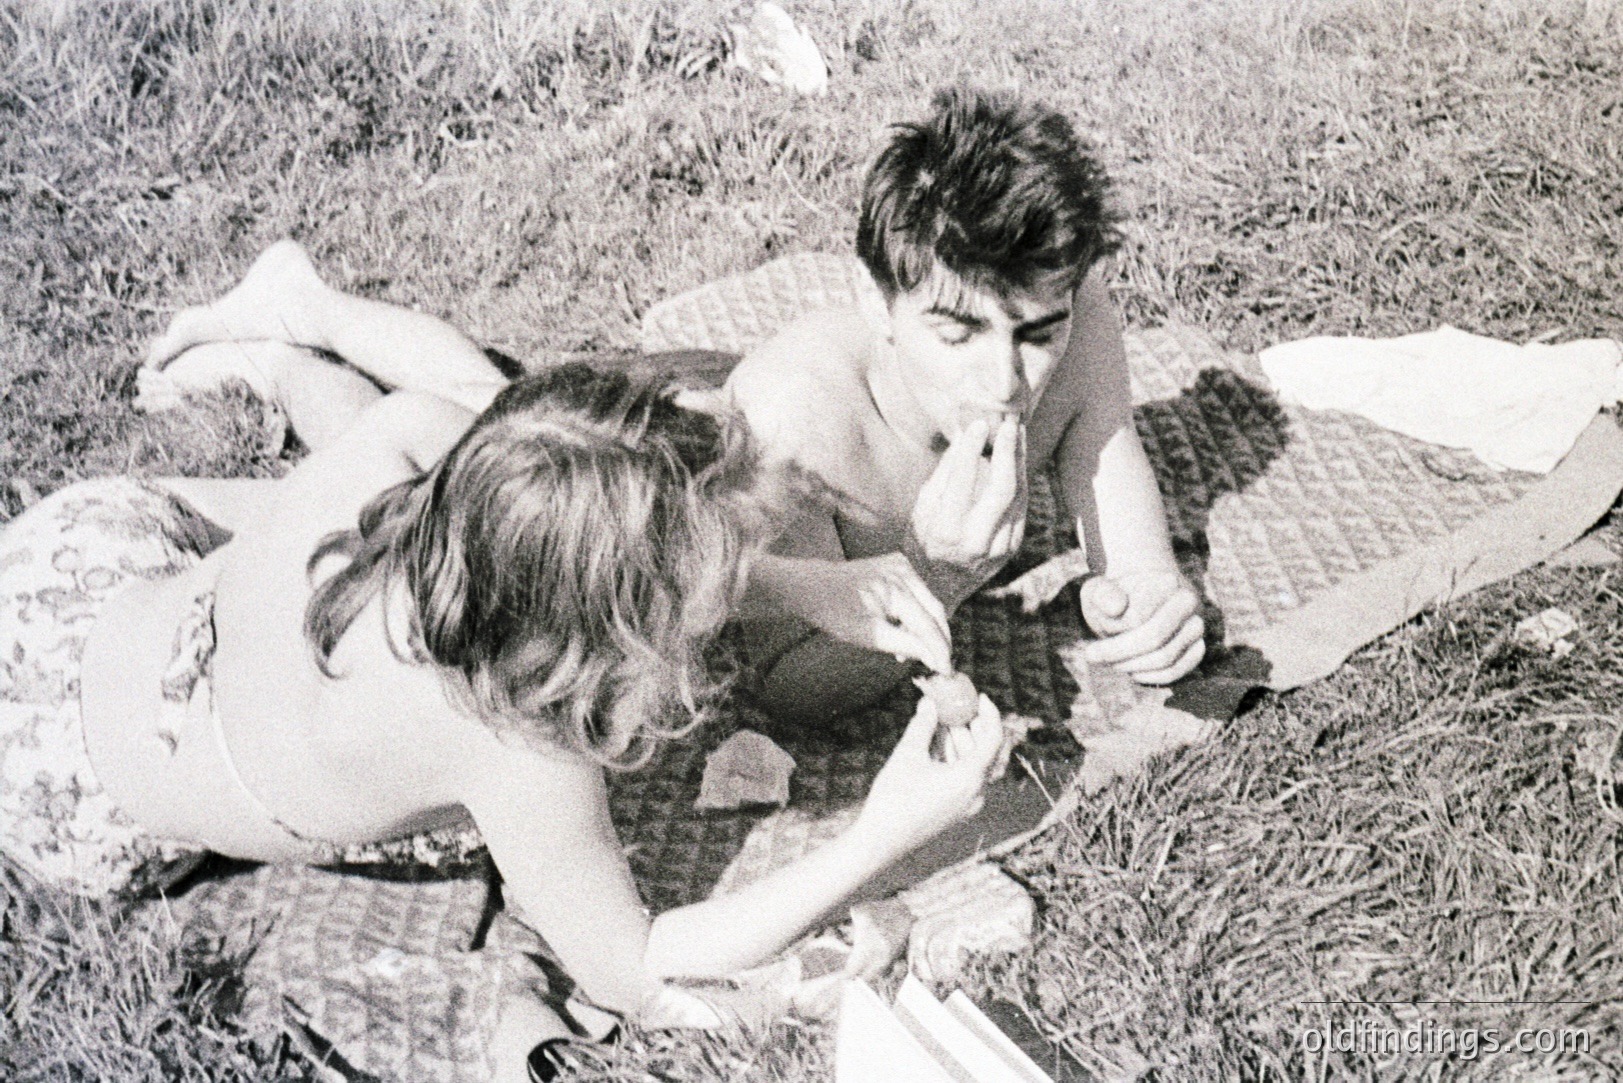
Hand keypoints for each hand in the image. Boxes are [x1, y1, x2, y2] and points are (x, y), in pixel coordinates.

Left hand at [780, 553, 953, 673]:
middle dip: (939, 640)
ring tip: (907, 653)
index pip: (928, 625)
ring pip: (928, 602)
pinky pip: (917, 593)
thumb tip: (935, 659)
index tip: (947, 672)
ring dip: (926, 628)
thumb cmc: (835, 613)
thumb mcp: (867, 636)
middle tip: (939, 666)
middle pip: (935, 611)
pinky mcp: (898, 563)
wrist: (812, 585)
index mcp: (895, 588)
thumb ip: (904, 644)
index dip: (940, 651)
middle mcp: (903, 571)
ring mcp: (901, 564)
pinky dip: (916, 612)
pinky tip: (902, 631)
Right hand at [856, 692, 1003, 858]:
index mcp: (970, 779)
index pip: (993, 739)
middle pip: (986, 752)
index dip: (990, 714)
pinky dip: (954, 759)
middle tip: (958, 706)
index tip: (980, 697)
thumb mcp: (908, 755)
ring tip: (940, 722)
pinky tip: (934, 746)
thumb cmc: (894, 798)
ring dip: (960, 742)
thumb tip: (930, 702)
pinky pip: (963, 778)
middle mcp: (975, 793)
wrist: (880, 841)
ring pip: (974, 765)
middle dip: (972, 726)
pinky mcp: (955, 810)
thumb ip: (923, 725)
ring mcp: (966, 805)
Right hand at [907, 416, 1027, 589]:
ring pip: (1019, 497)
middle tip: (1009, 424)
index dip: (971, 448)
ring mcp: (999, 548)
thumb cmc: (921, 542)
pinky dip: (1020, 480)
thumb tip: (964, 436)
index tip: (977, 423)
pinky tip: (1017, 459)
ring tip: (1017, 433)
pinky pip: (1021, 508)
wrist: (935, 588)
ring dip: (1020, 461)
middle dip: (1008, 452)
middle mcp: (977, 542)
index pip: (963, 481)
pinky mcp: (1012, 548)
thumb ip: (945, 474)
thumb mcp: (922, 509)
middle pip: (1003, 489)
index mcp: (947, 531)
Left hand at [1080, 569, 1205, 683]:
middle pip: (1154, 638)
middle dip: (1119, 653)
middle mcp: (1188, 602)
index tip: (1091, 640)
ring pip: (1166, 658)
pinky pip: (1177, 671)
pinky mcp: (1197, 648)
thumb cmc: (1114, 597)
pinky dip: (1151, 677)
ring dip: (1133, 666)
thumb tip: (1117, 608)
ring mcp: (1196, 626)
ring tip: (1112, 662)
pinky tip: (1132, 671)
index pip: (1136, 617)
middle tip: (1093, 656)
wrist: (1137, 599)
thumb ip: (1103, 595)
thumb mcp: (1099, 590)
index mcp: (1165, 581)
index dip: (1110, 632)